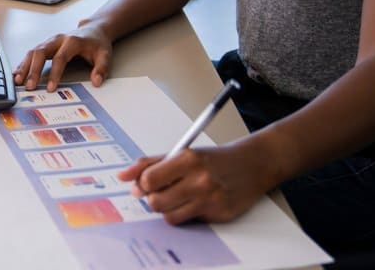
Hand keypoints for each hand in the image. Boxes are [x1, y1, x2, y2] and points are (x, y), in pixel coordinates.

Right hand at [12, 22, 113, 91]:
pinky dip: (23, 63)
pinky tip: (17, 74)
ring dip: (24, 66)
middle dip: (33, 70)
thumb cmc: (97, 43)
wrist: (93, 30)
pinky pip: (31, 53)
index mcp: (72, 41)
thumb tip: (96, 82)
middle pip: (40, 52)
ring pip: (33, 52)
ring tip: (18, 81)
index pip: (60, 58)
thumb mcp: (105, 55)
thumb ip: (101, 68)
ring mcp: (49, 41)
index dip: (55, 73)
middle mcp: (57, 39)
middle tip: (29, 86)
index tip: (51, 88)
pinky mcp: (45, 45)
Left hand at [115, 141, 276, 225]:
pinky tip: (195, 202)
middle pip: (156, 202)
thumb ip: (150, 163)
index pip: (149, 179)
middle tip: (159, 192)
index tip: (143, 185)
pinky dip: (187, 214)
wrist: (252, 165)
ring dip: (168, 209)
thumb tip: (122, 176)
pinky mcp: (220, 214)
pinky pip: (190, 221)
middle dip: (153, 199)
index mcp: (187, 158)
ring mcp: (211, 199)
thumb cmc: (215, 159)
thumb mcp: (183, 153)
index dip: (141, 185)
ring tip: (177, 197)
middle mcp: (200, 179)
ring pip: (170, 216)